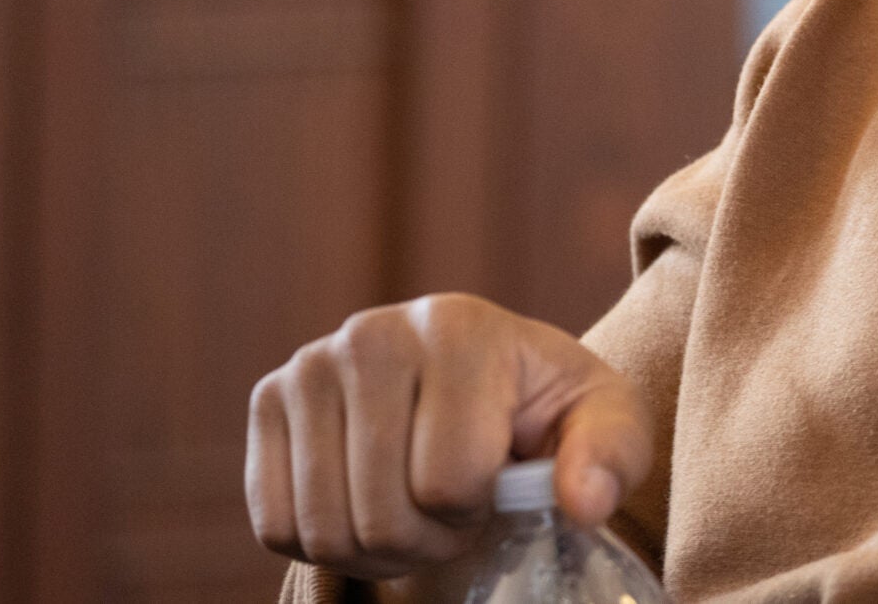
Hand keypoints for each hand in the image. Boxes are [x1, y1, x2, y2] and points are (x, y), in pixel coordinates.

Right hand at [246, 294, 650, 578]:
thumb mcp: (606, 422)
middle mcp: (373, 332)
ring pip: (325, 529)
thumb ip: (611, 457)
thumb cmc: (546, 410)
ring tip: (417, 511)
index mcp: (460, 326)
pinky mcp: (266, 403)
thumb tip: (584, 503)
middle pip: (383, 513)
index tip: (498, 481)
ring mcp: (309, 365)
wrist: (478, 389)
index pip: (451, 478)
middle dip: (429, 538)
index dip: (480, 507)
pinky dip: (324, 545)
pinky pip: (277, 527)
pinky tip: (366, 505)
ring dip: (378, 550)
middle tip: (456, 511)